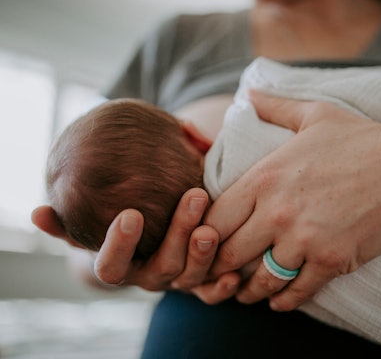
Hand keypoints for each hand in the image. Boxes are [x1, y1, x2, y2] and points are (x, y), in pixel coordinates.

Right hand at [32, 188, 241, 303]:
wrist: (144, 244)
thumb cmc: (117, 226)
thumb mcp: (89, 224)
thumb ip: (66, 222)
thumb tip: (37, 213)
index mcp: (119, 265)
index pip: (112, 265)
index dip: (119, 245)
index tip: (130, 213)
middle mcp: (148, 277)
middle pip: (163, 265)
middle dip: (179, 232)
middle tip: (194, 195)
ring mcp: (176, 282)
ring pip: (190, 277)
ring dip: (203, 253)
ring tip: (212, 226)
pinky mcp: (200, 284)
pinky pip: (211, 293)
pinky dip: (222, 286)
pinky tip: (234, 273)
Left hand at [205, 91, 380, 310]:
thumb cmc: (362, 140)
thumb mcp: (315, 115)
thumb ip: (275, 106)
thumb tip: (249, 92)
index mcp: (265, 177)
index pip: (214, 217)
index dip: (204, 235)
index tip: (207, 244)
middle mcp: (277, 210)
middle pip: (228, 253)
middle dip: (220, 268)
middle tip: (218, 276)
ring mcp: (304, 238)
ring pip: (260, 279)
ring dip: (250, 291)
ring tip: (247, 294)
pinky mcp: (330, 260)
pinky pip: (295, 291)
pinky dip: (283, 301)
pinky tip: (279, 301)